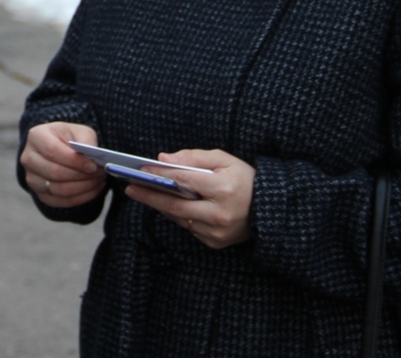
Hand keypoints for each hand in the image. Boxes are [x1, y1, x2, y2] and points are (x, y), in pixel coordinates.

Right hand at [19, 122, 104, 206]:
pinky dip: (80, 198)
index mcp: (36, 137)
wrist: (59, 149)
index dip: (74, 161)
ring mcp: (32, 178)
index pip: (53, 151)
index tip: (93, 165)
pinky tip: (92, 190)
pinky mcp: (40, 194)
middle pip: (54, 173)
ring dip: (82, 188)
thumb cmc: (70, 138)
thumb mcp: (80, 131)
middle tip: (100, 174)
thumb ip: (87, 140)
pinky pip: (60, 202)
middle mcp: (28, 158)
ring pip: (58, 190)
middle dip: (80, 176)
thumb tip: (92, 156)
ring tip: (98, 181)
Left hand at [124, 149, 254, 248]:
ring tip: (143, 193)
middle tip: (130, 188)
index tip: (140, 169)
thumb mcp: (224, 160)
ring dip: (161, 206)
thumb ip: (194, 157)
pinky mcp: (216, 242)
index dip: (159, 174)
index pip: (183, 180)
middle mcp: (219, 214)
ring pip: (179, 218)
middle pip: (175, 205)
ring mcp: (217, 232)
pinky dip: (178, 216)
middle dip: (150, 196)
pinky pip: (189, 228)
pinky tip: (166, 204)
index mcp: (224, 189)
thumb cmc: (246, 179)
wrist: (271, 209)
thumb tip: (164, 159)